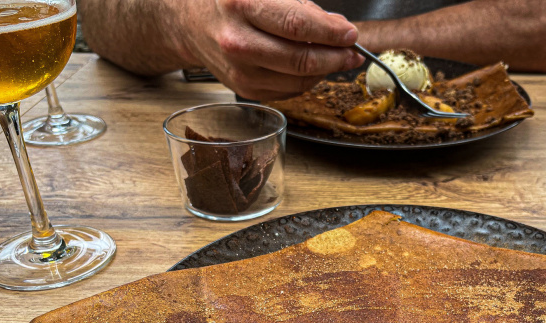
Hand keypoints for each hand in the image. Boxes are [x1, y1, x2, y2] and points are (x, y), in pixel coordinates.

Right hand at [173, 0, 363, 99]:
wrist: (193, 22)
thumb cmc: (230, 1)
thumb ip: (300, 5)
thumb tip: (337, 25)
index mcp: (241, 4)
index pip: (297, 25)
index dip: (330, 32)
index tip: (350, 33)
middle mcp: (238, 41)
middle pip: (300, 60)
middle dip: (335, 57)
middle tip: (352, 52)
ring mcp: (240, 71)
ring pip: (298, 80)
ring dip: (324, 71)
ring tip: (335, 57)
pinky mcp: (245, 89)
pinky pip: (288, 91)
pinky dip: (306, 80)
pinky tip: (310, 67)